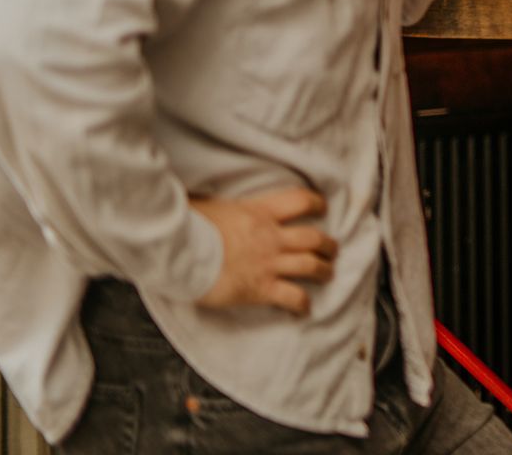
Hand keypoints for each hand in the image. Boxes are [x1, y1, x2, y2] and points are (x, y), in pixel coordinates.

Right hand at [192, 187, 337, 315]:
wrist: (179, 250)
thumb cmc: (188, 224)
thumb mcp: (208, 203)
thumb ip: (221, 204)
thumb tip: (208, 201)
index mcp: (260, 211)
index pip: (300, 200)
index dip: (316, 203)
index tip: (322, 208)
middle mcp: (271, 236)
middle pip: (313, 237)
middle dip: (327, 244)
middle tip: (332, 249)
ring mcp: (269, 263)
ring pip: (311, 266)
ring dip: (324, 271)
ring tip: (327, 274)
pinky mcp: (260, 288)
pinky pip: (292, 297)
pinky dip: (302, 304)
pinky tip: (305, 309)